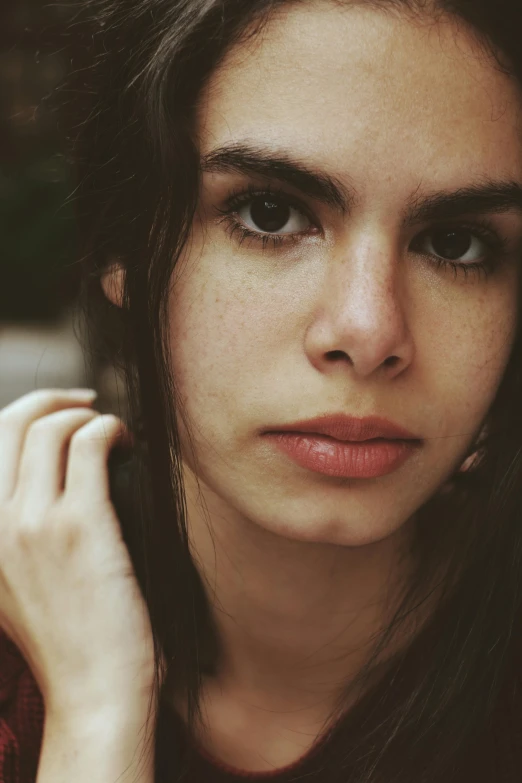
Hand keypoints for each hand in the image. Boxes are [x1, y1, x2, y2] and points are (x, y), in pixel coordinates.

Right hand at [0, 389, 155, 721]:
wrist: (94, 692)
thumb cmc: (69, 638)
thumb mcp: (14, 586)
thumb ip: (13, 535)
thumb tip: (41, 480)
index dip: (24, 413)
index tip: (61, 412)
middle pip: (12, 422)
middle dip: (54, 398)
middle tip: (89, 402)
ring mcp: (31, 523)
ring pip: (51, 428)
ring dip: (87, 416)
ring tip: (116, 433)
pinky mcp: (79, 526)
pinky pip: (89, 443)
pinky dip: (110, 429)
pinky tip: (128, 443)